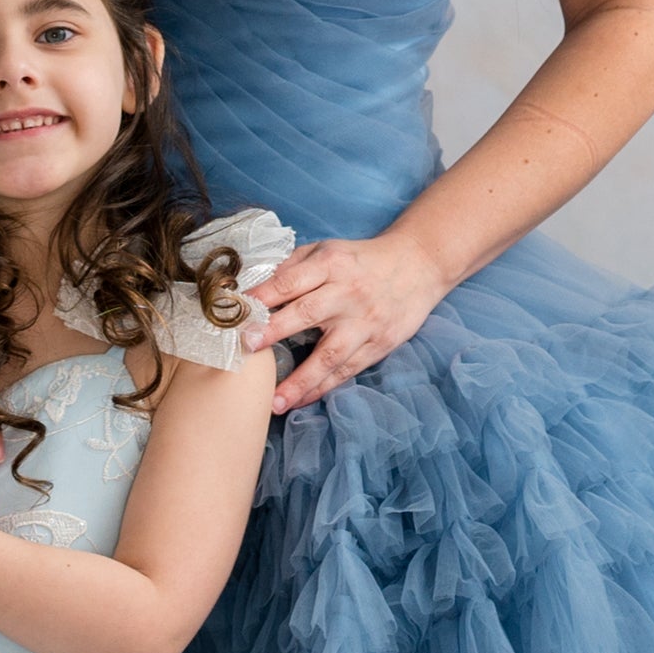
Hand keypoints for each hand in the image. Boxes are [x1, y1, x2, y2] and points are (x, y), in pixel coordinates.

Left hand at [255, 228, 447, 412]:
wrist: (418, 264)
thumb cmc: (361, 260)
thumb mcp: (327, 250)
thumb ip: (292, 267)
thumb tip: (252, 288)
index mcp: (330, 265)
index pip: (290, 281)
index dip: (262, 296)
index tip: (234, 313)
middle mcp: (347, 293)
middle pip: (307, 314)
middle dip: (273, 331)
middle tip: (245, 349)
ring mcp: (364, 322)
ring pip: (330, 354)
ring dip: (300, 380)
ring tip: (274, 402)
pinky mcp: (378, 344)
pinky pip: (347, 370)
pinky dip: (322, 387)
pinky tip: (300, 401)